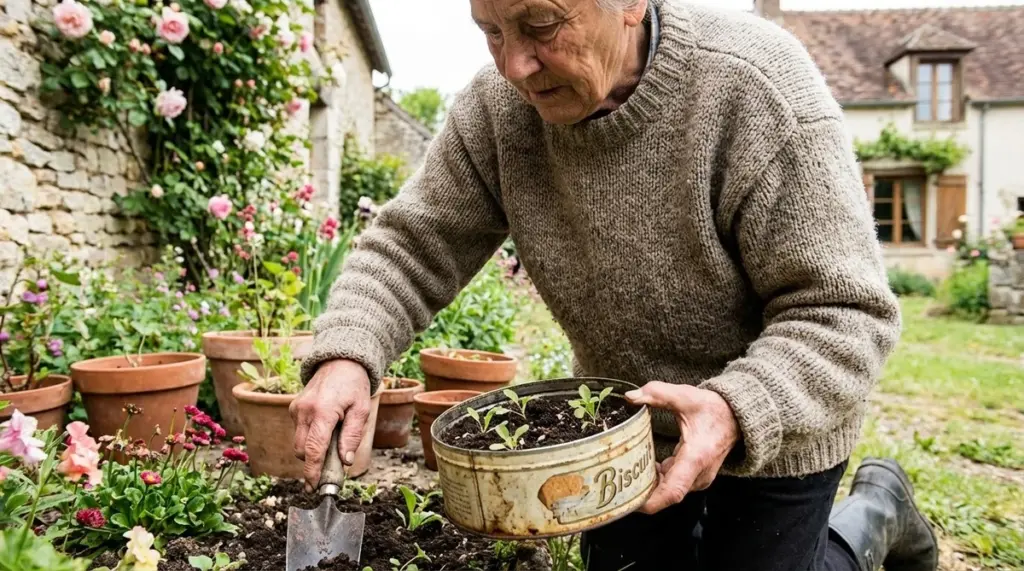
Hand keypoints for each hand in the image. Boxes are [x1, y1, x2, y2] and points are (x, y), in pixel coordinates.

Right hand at [289, 359, 370, 491]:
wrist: (340, 362)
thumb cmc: (354, 386)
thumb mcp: (362, 410)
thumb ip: (352, 436)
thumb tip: (345, 460)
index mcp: (322, 412)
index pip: (313, 449)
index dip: (312, 471)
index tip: (313, 487)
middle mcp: (304, 411)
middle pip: (301, 450)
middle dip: (312, 463)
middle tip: (330, 469)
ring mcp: (296, 409)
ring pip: (298, 442)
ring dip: (311, 450)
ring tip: (332, 443)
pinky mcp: (293, 407)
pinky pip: (299, 431)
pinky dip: (309, 437)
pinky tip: (324, 429)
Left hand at [625, 382, 739, 513]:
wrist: (736, 417)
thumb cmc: (713, 409)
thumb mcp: (685, 396)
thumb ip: (657, 393)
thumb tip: (630, 396)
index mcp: (696, 457)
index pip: (673, 492)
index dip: (650, 501)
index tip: (629, 501)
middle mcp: (698, 474)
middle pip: (666, 495)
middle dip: (641, 494)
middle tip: (615, 485)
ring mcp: (698, 479)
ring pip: (668, 492)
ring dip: (648, 487)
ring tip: (622, 477)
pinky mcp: (695, 478)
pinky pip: (672, 486)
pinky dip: (656, 481)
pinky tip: (640, 469)